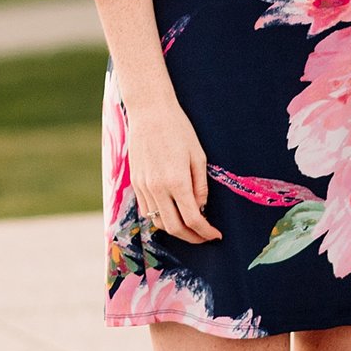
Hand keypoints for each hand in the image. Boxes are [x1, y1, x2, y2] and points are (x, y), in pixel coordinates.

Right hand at [124, 98, 222, 244]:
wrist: (149, 112)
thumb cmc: (179, 129)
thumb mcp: (198, 156)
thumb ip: (200, 186)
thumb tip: (201, 208)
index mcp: (176, 181)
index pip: (193, 219)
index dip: (206, 232)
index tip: (216, 235)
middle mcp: (157, 189)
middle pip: (174, 228)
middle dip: (192, 238)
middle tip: (205, 237)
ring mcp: (143, 187)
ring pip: (158, 223)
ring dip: (175, 230)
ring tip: (190, 227)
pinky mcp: (135, 183)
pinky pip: (147, 211)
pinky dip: (160, 219)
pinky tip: (172, 214)